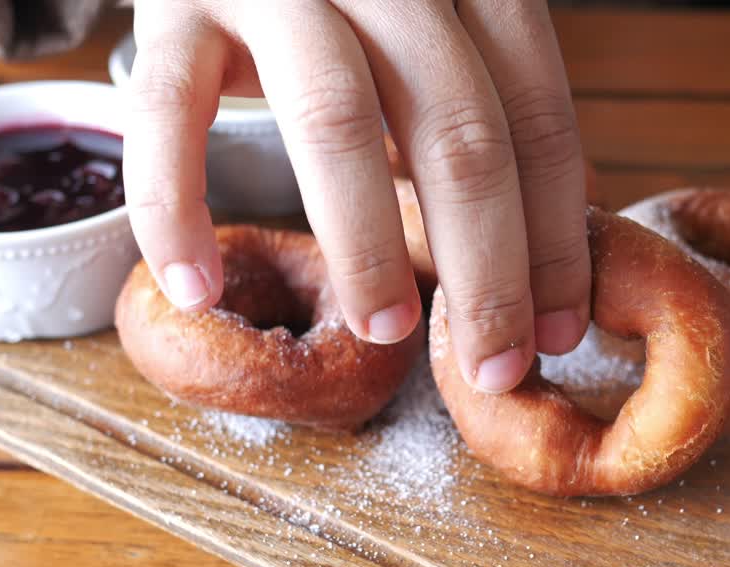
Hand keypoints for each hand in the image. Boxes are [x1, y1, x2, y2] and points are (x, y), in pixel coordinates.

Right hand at [123, 0, 589, 392]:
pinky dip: (178, 209)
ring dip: (366, 248)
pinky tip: (198, 288)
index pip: (534, 113)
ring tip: (384, 331)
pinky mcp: (174, 2)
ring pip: (336, 123)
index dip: (554, 232)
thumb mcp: (429, 23)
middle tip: (494, 366)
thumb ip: (480, 100)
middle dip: (487, 269)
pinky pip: (169, 116)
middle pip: (457, 132)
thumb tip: (555, 236)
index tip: (559, 329)